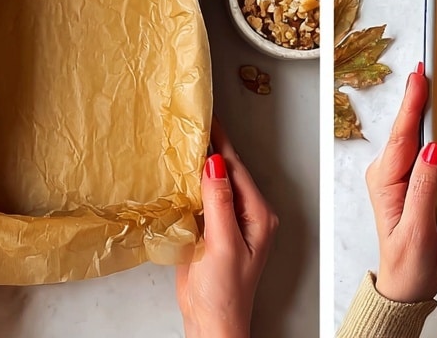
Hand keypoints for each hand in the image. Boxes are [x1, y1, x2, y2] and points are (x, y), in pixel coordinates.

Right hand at [176, 121, 277, 337]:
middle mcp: (246, 214)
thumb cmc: (225, 294)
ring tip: (182, 140)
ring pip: (213, 183)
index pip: (236, 168)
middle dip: (209, 147)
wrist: (210, 326)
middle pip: (226, 171)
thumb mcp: (223, 244)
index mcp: (258, 214)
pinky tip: (178, 174)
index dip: (220, 142)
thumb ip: (219, 203)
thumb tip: (214, 165)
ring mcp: (228, 221)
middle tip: (190, 122)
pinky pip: (201, 199)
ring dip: (198, 165)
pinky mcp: (211, 230)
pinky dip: (190, 184)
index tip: (206, 119)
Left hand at [365, 64, 436, 303]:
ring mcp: (396, 176)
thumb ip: (425, 187)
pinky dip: (424, 126)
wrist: (405, 287)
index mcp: (385, 181)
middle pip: (404, 128)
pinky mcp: (409, 181)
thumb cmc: (409, 264)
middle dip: (414, 96)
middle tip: (424, 65)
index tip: (418, 76)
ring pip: (410, 135)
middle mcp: (387, 173)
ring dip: (418, 108)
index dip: (411, 103)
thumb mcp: (419, 228)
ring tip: (427, 80)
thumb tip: (433, 148)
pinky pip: (417, 147)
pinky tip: (432, 115)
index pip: (402, 135)